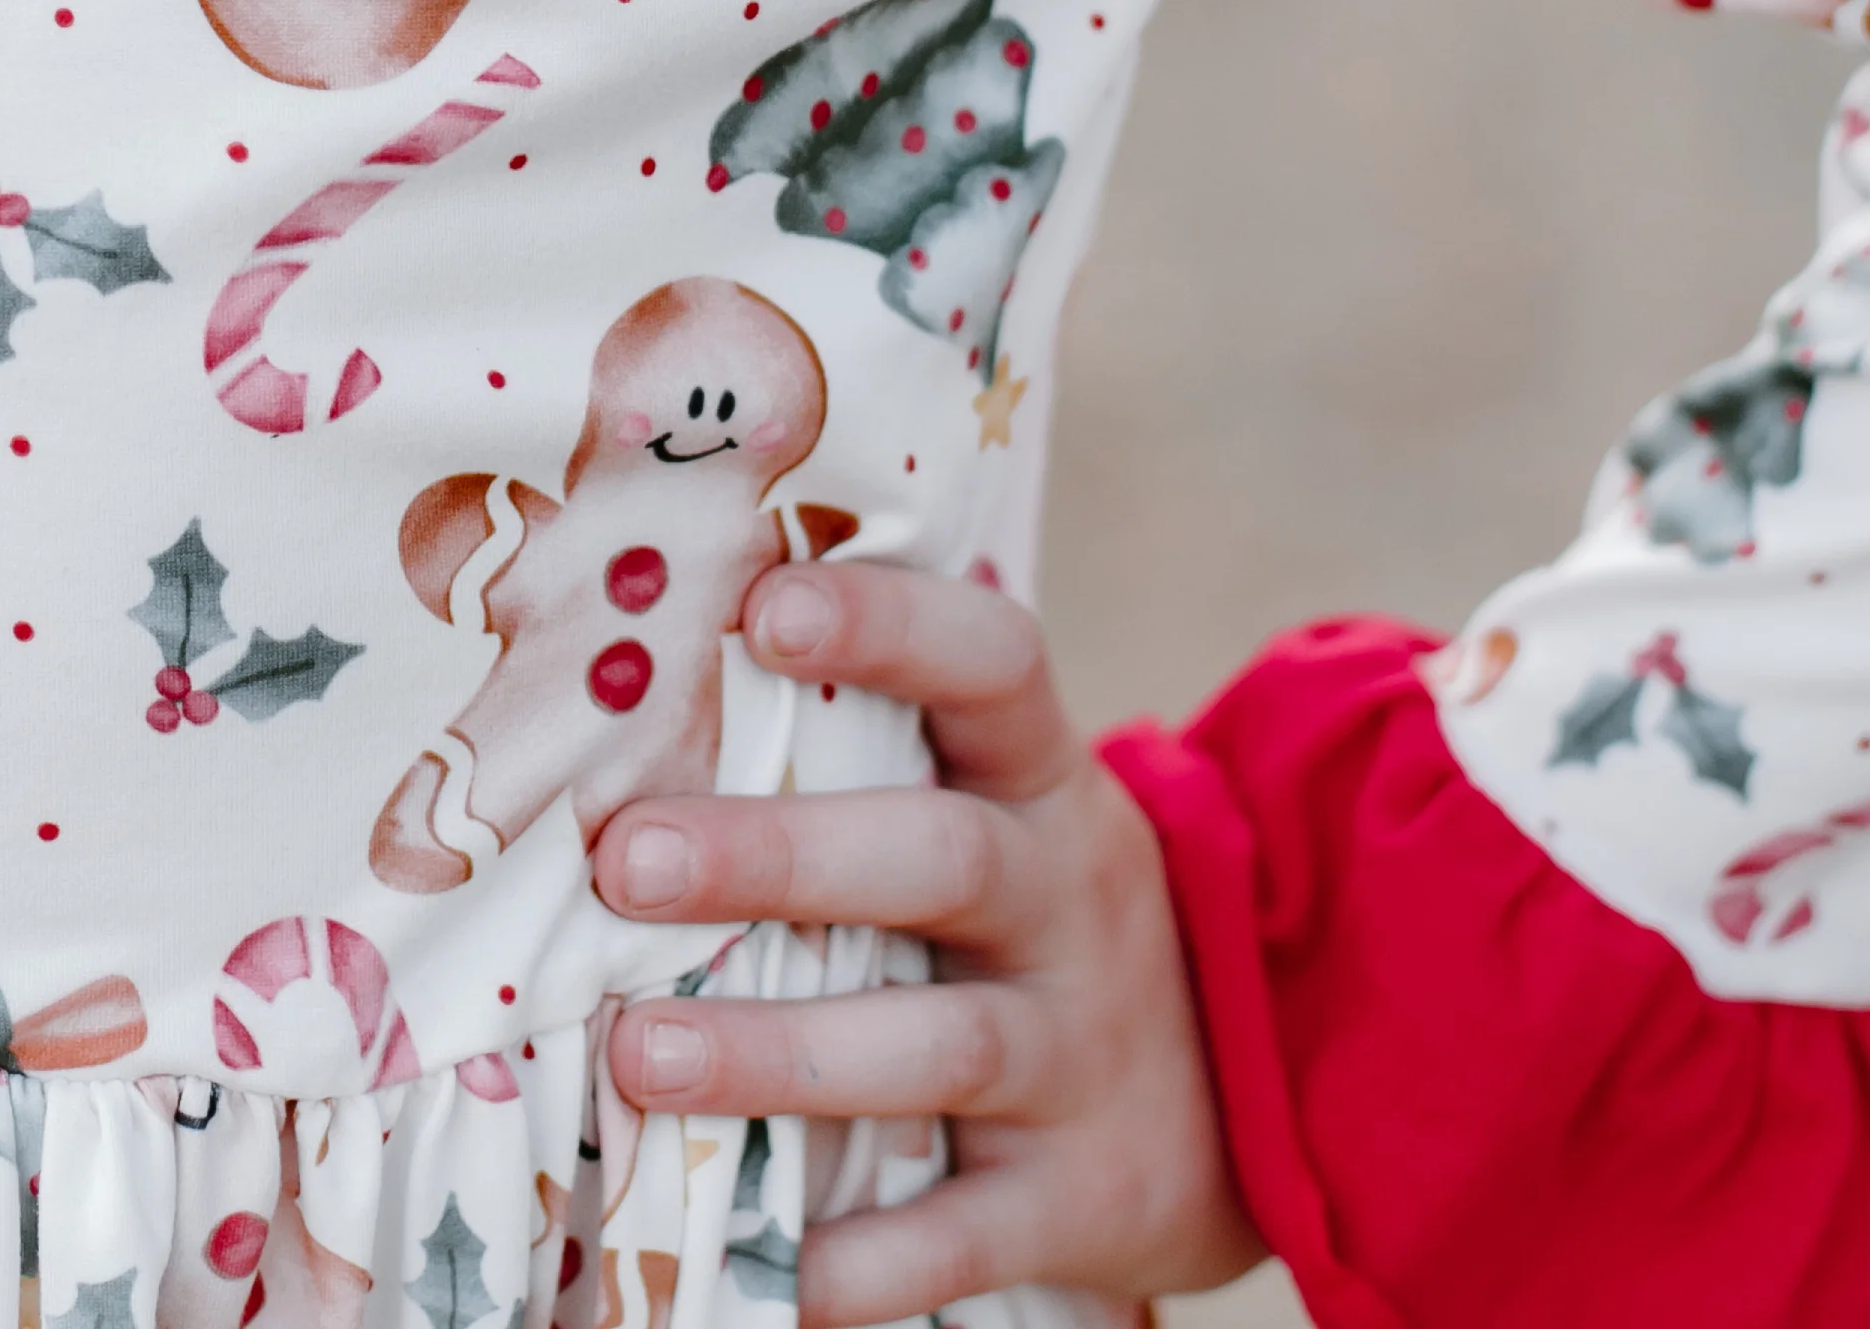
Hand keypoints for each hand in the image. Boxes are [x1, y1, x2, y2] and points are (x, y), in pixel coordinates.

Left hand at [591, 564, 1264, 1324]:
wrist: (1246, 1103)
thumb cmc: (1030, 924)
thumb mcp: (999, 813)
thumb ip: (861, 758)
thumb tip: (623, 689)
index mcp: (1039, 785)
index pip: (993, 667)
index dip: (890, 625)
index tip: (767, 607)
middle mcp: (1068, 905)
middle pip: (941, 858)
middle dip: (780, 856)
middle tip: (628, 860)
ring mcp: (1082, 1055)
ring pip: (944, 1045)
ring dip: (783, 1054)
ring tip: (642, 1055)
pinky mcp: (1082, 1197)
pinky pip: (971, 1234)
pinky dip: (873, 1263)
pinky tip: (774, 1276)